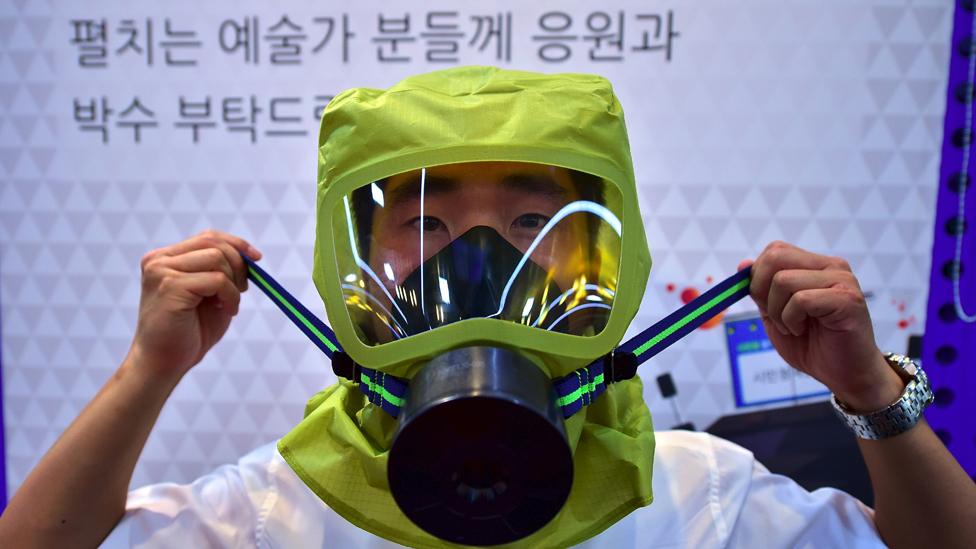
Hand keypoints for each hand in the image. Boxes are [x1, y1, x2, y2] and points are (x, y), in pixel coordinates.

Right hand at [127, 230, 261, 381]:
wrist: (163, 363)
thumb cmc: (188, 332)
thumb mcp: (209, 294)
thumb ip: (222, 271)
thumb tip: (250, 255)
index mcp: (165, 258)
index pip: (207, 237)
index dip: (236, 244)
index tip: (256, 258)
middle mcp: (159, 260)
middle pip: (214, 243)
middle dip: (238, 265)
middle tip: (242, 290)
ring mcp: (161, 271)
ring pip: (217, 259)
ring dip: (234, 284)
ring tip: (228, 305)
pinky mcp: (170, 286)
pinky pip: (217, 279)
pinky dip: (231, 296)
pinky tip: (226, 311)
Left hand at [740, 241, 903, 412]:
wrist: (845, 375)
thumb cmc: (813, 345)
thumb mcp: (775, 314)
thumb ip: (760, 290)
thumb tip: (743, 264)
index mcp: (814, 265)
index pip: (774, 251)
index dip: (757, 278)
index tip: (766, 305)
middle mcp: (831, 265)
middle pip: (775, 257)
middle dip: (761, 291)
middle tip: (776, 317)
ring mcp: (842, 280)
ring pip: (783, 280)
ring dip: (777, 312)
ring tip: (794, 327)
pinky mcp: (847, 299)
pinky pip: (800, 300)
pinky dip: (791, 320)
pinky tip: (802, 330)